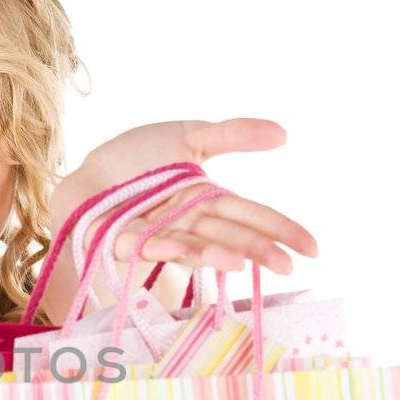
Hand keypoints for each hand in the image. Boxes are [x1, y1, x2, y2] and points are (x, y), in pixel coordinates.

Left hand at [54, 118, 317, 274]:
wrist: (88, 171)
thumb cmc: (137, 158)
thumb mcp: (188, 137)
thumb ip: (233, 135)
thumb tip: (283, 133)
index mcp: (206, 200)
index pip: (251, 216)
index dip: (280, 230)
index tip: (312, 249)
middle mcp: (187, 223)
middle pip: (227, 237)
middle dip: (256, 250)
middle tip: (287, 266)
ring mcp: (156, 235)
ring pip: (191, 247)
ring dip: (214, 254)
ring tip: (240, 261)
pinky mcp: (122, 241)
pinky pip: (144, 245)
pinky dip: (162, 246)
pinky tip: (180, 248)